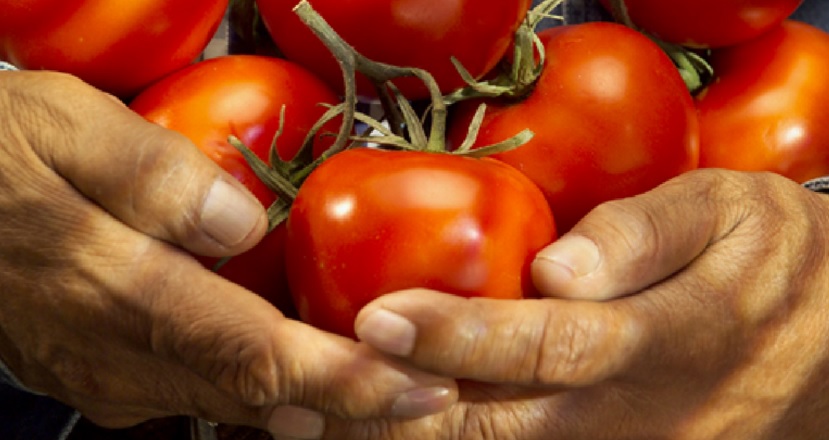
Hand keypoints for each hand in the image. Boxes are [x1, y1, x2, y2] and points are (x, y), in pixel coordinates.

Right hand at [0, 71, 455, 437]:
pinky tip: (302, 376)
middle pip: (256, 398)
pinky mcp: (103, 374)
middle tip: (430, 391)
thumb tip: (240, 223)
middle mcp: (120, 354)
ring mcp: (110, 375)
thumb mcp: (64, 127)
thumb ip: (152, 177)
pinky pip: (198, 396)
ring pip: (230, 407)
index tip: (415, 385)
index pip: (256, 356)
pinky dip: (262, 393)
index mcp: (121, 290)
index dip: (342, 379)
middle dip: (351, 404)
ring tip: (387, 387)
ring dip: (315, 405)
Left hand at [343, 169, 828, 438]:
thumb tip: (556, 268)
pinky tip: (397, 436)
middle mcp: (643, 414)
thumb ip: (645, 234)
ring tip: (326, 427)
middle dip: (399, 421)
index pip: (550, 343)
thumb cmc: (771, 257)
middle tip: (310, 401)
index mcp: (670, 335)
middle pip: (506, 431)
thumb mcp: (729, 211)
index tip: (378, 318)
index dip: (462, 334)